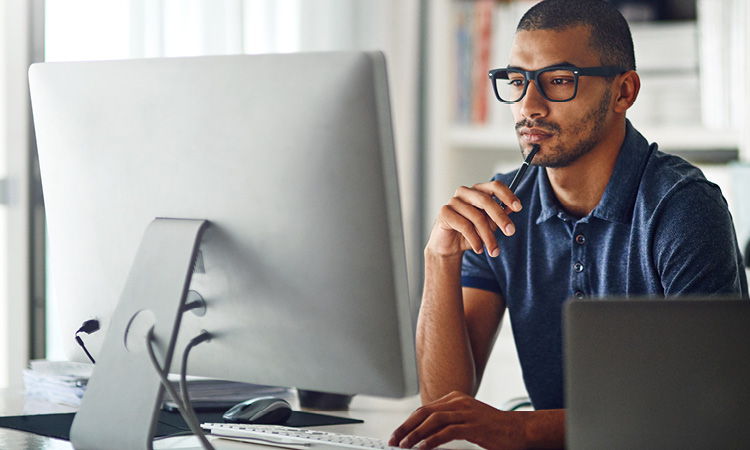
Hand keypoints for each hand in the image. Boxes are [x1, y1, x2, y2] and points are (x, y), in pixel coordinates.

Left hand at [389, 391, 525, 449]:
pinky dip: (432, 440)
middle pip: (423, 412)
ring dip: (415, 434)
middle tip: (394, 440)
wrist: (519, 430)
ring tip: (404, 446)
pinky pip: (447, 431)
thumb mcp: (466, 421)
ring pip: (432, 420)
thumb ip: (447, 424)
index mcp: (454, 398)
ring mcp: (466, 412)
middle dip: (405, 427)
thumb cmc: (493, 429)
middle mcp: (458, 402)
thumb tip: (424, 437)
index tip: (397, 435)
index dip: (408, 423)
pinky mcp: (473, 425)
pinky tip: (422, 448)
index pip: (424, 409)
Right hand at [426, 181, 520, 258]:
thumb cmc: (470, 232)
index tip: (518, 208)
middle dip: (500, 217)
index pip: (495, 186)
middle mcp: (465, 192)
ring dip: (488, 237)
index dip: (508, 195)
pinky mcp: (445, 212)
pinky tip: (479, 249)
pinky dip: (475, 240)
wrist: (449, 246)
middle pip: (486, 200)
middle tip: (511, 232)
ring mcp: (453, 201)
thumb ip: (499, 216)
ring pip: (477, 217)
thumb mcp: (489, 225)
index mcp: (478, 191)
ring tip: (494, 251)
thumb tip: (511, 208)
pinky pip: (464, 226)